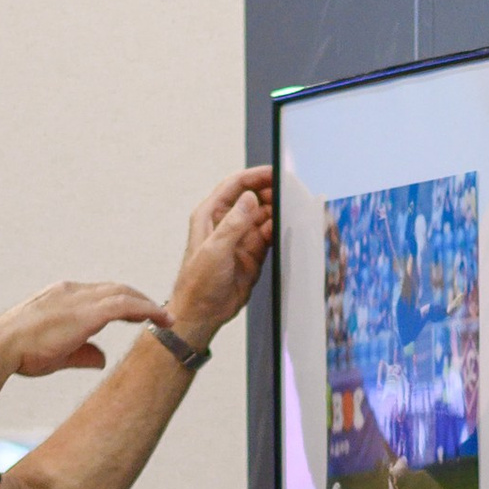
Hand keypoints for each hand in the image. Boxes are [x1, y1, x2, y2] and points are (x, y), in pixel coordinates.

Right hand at [0, 278, 171, 376]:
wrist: (0, 347)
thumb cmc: (19, 353)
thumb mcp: (57, 354)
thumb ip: (82, 353)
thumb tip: (102, 358)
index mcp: (61, 296)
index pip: (99, 294)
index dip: (121, 302)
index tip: (137, 313)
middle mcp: (72, 291)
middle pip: (115, 289)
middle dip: (139, 299)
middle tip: (159, 314)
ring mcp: (80, 299)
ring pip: (124, 293)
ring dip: (148, 304)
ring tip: (167, 318)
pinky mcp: (87, 312)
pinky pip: (126, 304)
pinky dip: (147, 309)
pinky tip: (161, 319)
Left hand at [167, 166, 274, 347]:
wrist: (201, 314)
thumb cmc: (198, 283)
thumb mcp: (215, 249)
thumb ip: (234, 223)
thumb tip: (250, 199)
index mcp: (210, 215)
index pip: (235, 186)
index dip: (255, 177)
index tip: (274, 173)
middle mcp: (225, 223)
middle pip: (252, 198)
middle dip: (269, 193)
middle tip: (287, 193)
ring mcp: (240, 238)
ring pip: (263, 216)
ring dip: (276, 212)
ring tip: (290, 209)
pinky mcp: (252, 254)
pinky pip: (268, 236)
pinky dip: (277, 230)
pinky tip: (285, 228)